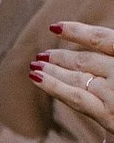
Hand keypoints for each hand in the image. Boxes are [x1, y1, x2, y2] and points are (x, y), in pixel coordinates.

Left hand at [34, 19, 113, 142]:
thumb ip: (109, 67)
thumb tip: (107, 112)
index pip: (105, 38)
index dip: (79, 31)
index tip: (57, 27)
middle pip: (87, 60)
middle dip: (62, 58)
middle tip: (43, 56)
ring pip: (77, 77)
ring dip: (53, 71)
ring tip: (36, 67)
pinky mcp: (109, 114)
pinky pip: (75, 96)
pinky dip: (52, 85)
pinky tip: (36, 77)